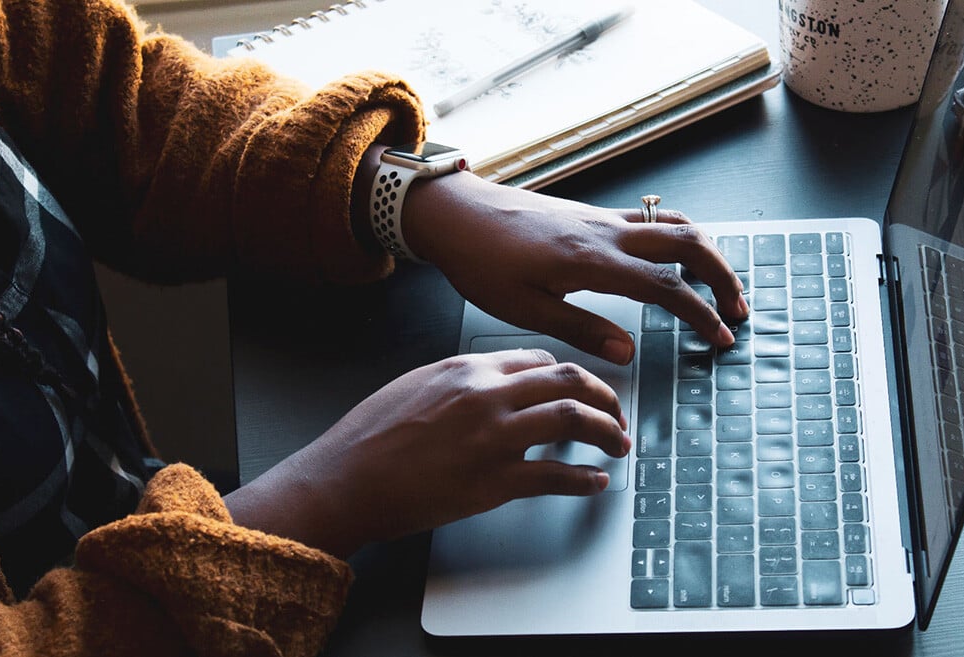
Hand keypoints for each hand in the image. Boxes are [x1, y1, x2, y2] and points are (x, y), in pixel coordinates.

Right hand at [224, 349, 629, 557]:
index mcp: (468, 368)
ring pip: (574, 419)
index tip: (581, 390)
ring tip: (618, 445)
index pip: (540, 360)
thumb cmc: (370, 436)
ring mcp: (493, 437)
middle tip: (616, 414)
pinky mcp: (494, 481)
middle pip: (569, 380)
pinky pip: (556, 476)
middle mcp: (487, 395)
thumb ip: (461, 381)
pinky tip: (595, 483)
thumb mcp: (416, 385)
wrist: (344, 479)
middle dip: (605, 397)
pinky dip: (584, 480)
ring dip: (608, 432)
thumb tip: (496, 386)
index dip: (570, 375)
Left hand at [403, 172, 748, 364]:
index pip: (666, 286)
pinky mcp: (593, 214)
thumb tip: (629, 353)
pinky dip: (679, 237)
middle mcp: (606, 232)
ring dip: (706, 252)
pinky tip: (677, 258)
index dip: (700, 313)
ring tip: (719, 284)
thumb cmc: (481, 262)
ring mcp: (602, 218)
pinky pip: (651, 219)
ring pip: (674, 224)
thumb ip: (581, 330)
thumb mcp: (524, 310)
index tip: (720, 337)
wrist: (457, 213)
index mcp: (592, 260)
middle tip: (737, 310)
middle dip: (722, 275)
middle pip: (688, 243)